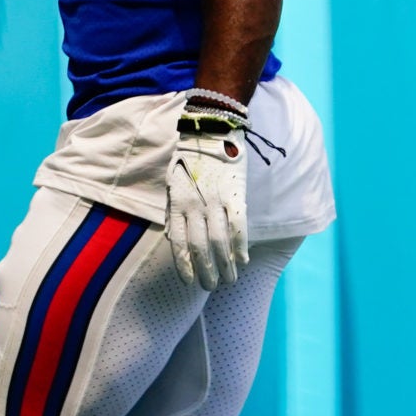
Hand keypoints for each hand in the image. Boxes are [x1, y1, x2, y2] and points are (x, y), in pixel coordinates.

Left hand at [163, 103, 249, 288]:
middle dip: (206, 272)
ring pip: (220, 241)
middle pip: (201, 247)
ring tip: (229, 280)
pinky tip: (243, 260)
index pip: (179, 242)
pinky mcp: (236, 193)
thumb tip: (172, 235)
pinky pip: (239, 225)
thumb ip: (173, 209)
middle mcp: (195, 204)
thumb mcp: (172, 181)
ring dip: (226, 264)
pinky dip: (241, 245)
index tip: (189, 283)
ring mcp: (216, 199)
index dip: (185, 265)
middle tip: (212, 287)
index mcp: (178, 201)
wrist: (210, 128)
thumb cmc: (189, 157)